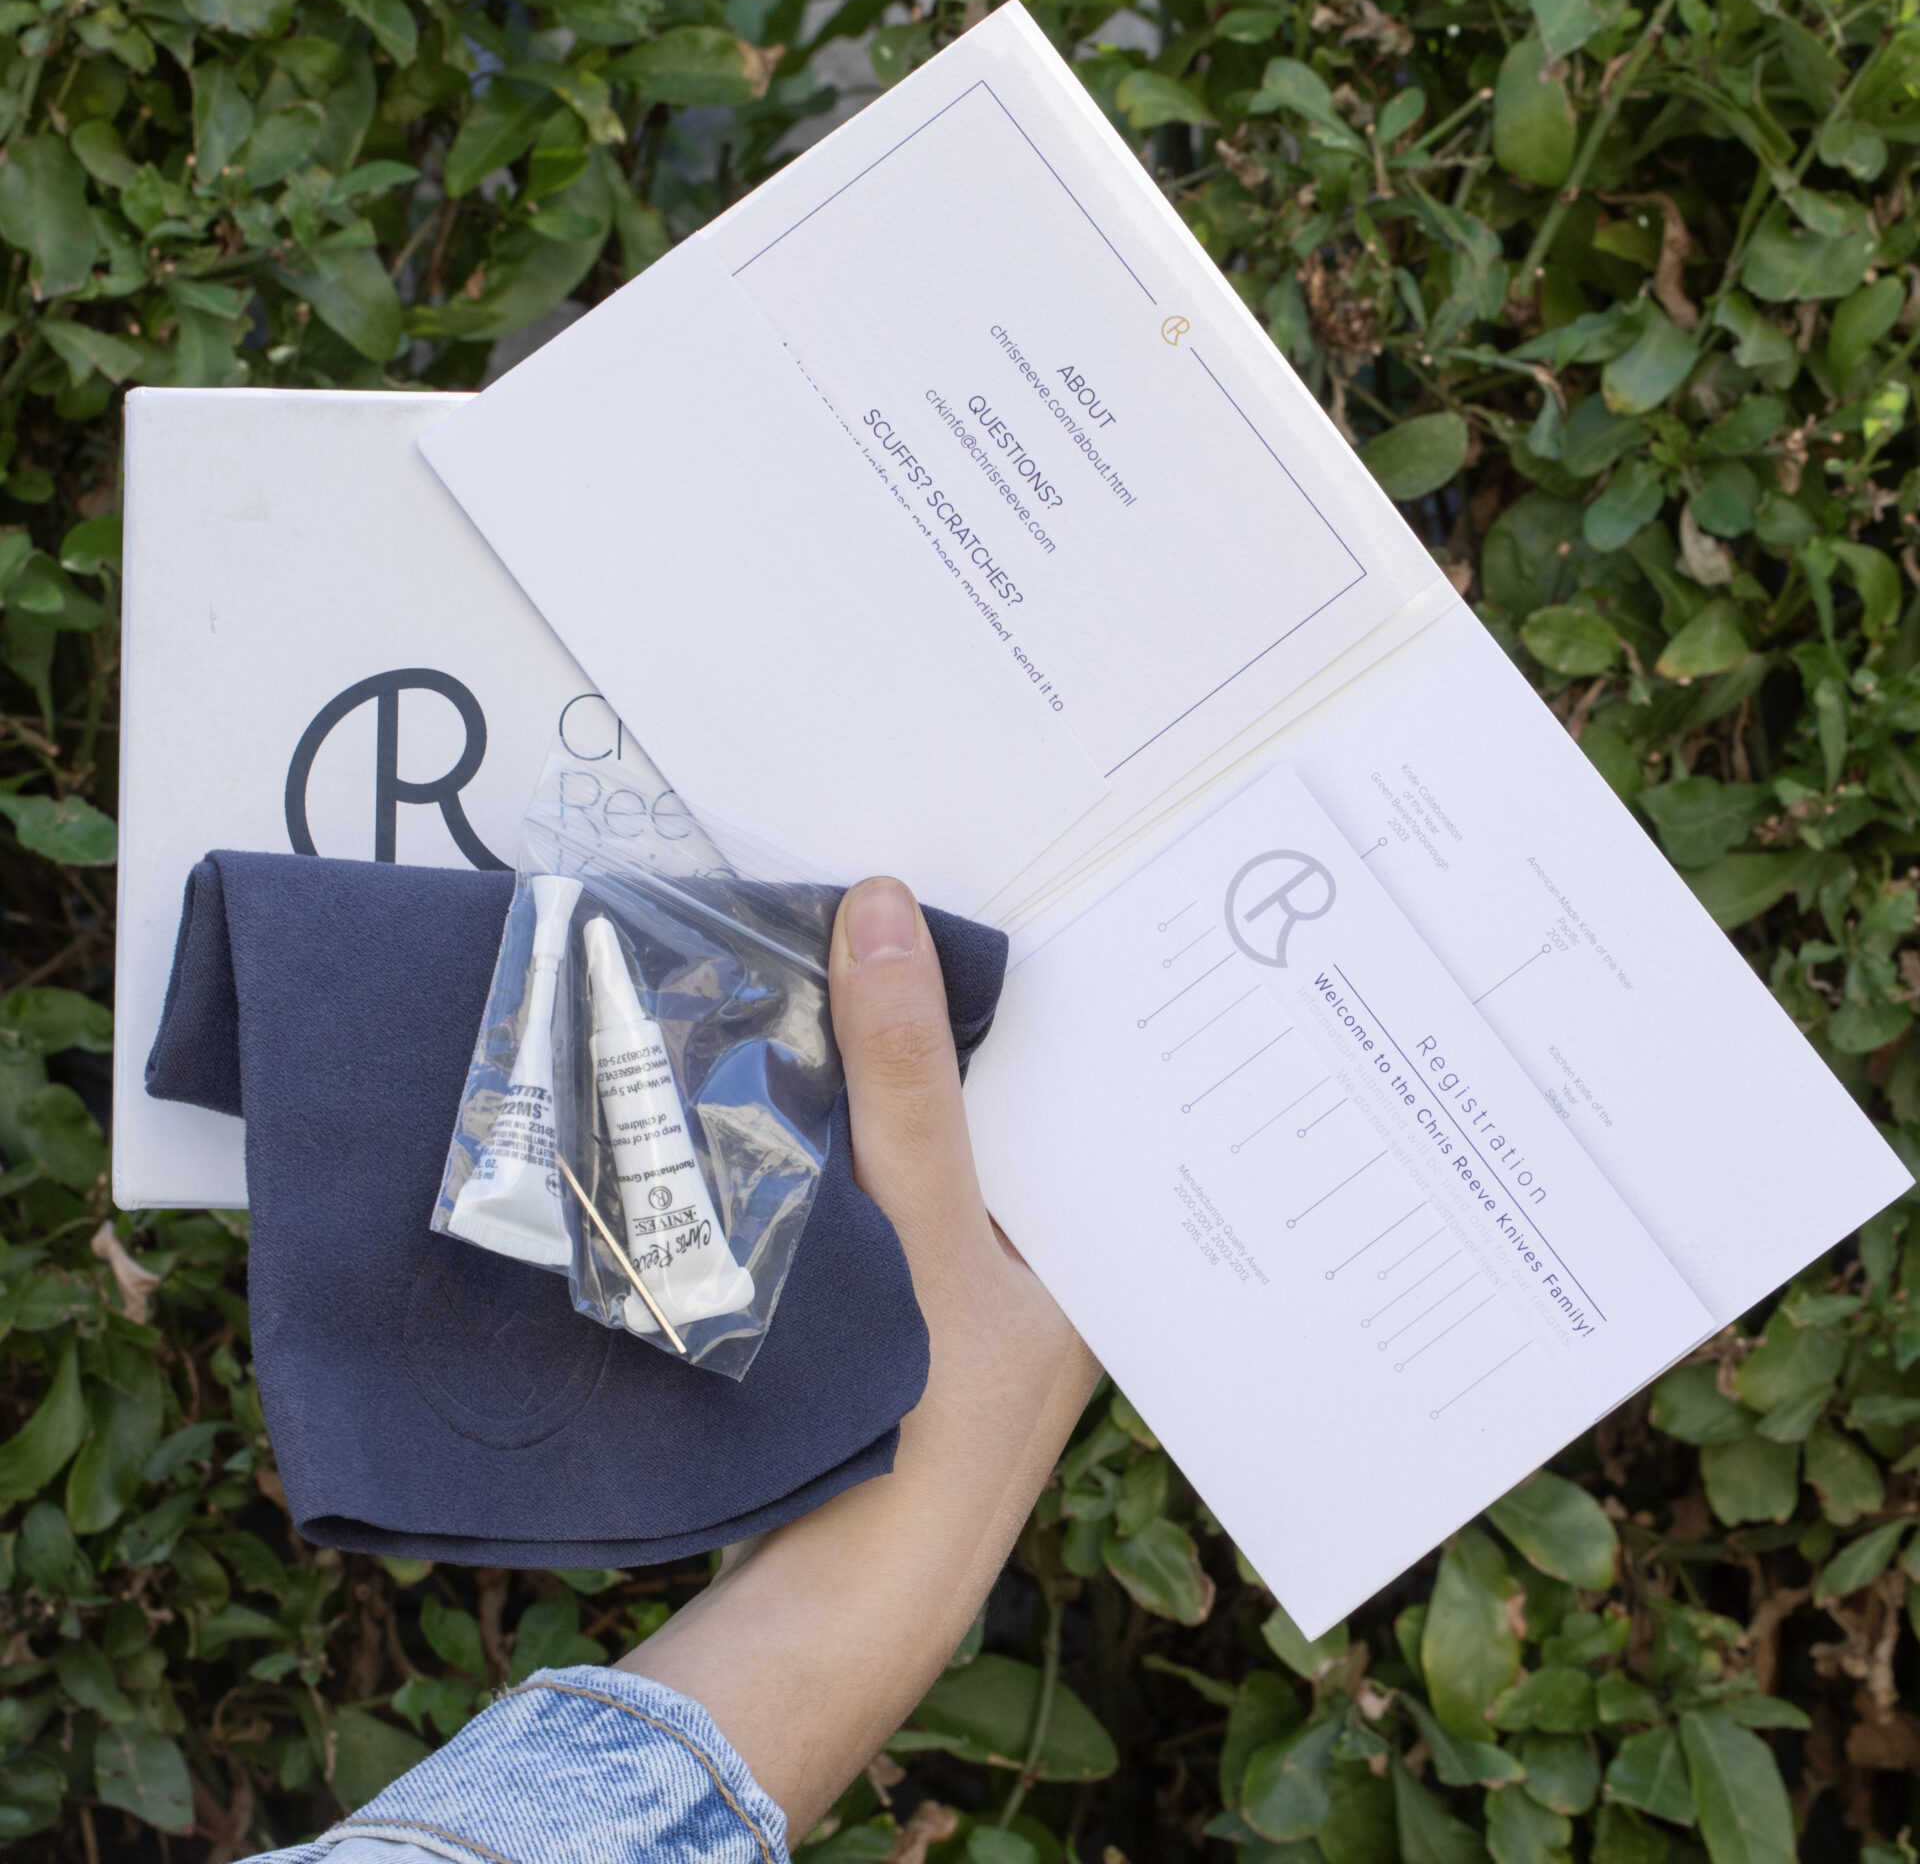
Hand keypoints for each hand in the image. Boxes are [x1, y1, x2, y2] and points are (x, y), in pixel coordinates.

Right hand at [623, 877, 1098, 1837]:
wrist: (841, 1591)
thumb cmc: (934, 1420)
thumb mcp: (929, 1224)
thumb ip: (905, 1080)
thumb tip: (882, 913)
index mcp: (1100, 1242)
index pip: (1096, 1086)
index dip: (1062, 995)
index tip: (1025, 890)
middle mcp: (1053, 1260)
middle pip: (1012, 1106)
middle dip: (969, 1021)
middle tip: (931, 895)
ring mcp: (976, 1284)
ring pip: (944, 1143)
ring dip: (902, 1071)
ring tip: (873, 947)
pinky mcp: (901, 1303)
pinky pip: (886, 1183)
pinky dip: (856, 1129)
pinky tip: (819, 1062)